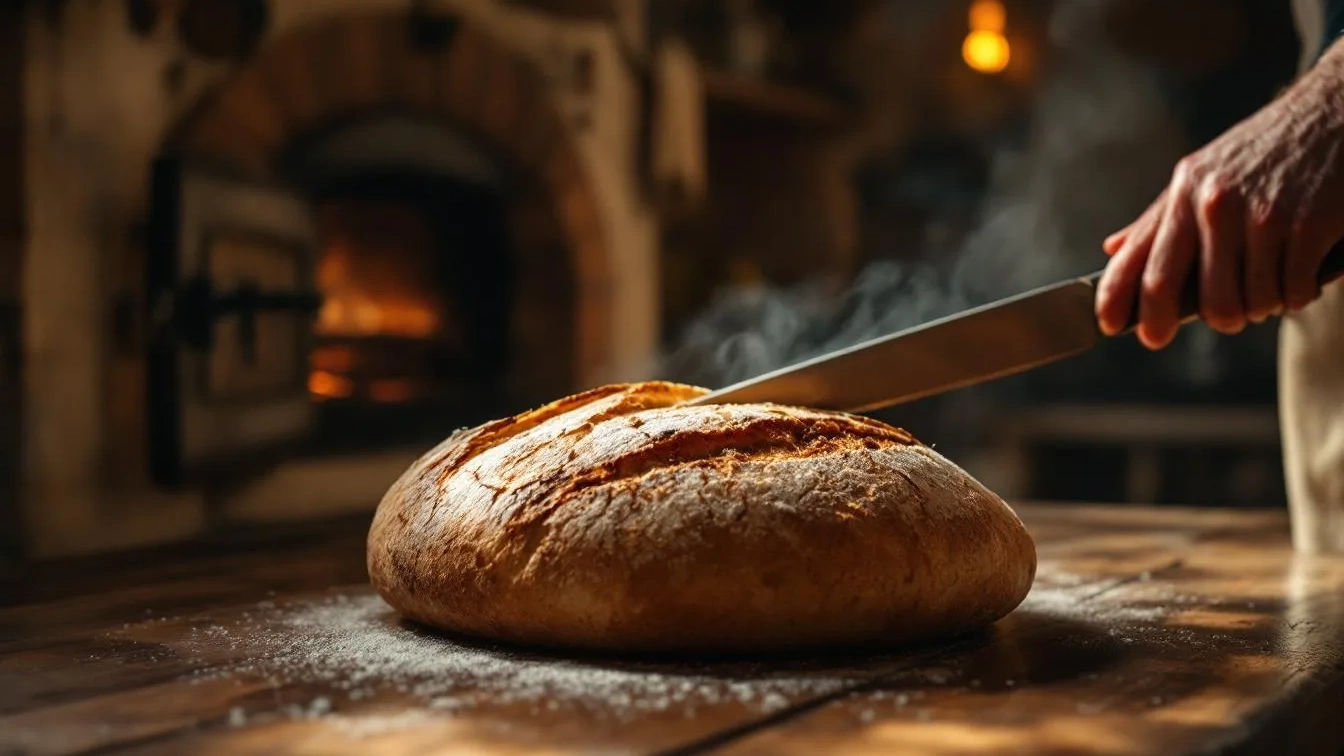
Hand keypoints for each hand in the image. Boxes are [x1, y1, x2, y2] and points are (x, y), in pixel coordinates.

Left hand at [1095, 41, 1343, 349]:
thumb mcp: (1201, 173)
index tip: (1110, 327)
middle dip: (1217, 320)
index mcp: (1184, 194)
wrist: (1333, 111)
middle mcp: (1216, 205)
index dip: (1119, 302)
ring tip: (1272, 277)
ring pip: (1252, 304)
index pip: (1143, 263)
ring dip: (1264, 304)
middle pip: (1204, 301)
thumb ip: (1159, 217)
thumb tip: (1112, 249)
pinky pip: (1292, 293)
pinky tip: (1300, 271)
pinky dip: (1297, 294)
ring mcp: (1263, 216)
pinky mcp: (1308, 226)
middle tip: (1228, 317)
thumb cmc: (1261, 151)